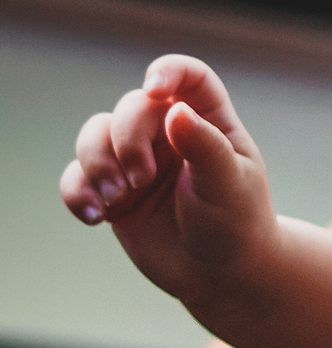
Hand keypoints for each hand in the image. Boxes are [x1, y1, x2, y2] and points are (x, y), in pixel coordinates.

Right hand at [61, 54, 276, 302]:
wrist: (221, 275)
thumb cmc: (237, 224)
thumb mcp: (229, 186)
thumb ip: (205, 147)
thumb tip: (175, 110)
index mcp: (210, 122)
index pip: (191, 78)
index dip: (169, 71)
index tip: (154, 90)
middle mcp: (170, 133)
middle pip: (132, 108)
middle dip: (126, 140)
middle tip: (140, 180)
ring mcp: (137, 159)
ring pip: (94, 135)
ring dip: (95, 163)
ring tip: (115, 200)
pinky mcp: (113, 190)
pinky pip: (77, 176)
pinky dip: (77, 192)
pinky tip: (95, 217)